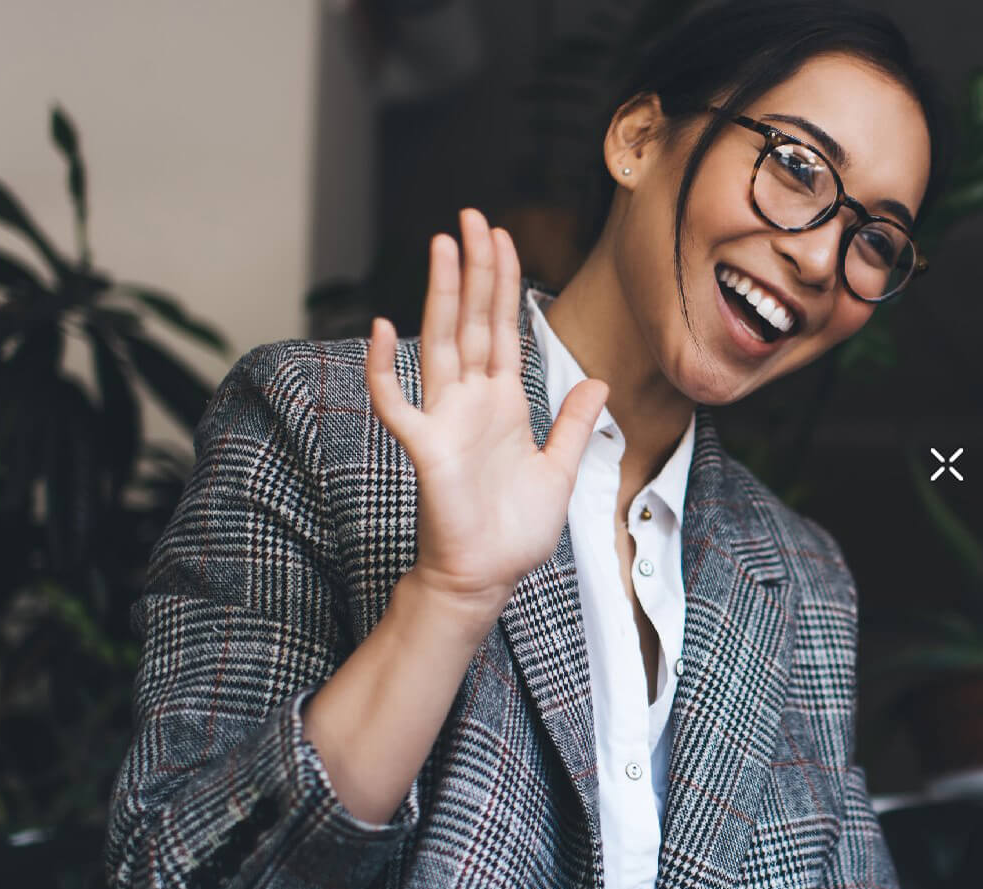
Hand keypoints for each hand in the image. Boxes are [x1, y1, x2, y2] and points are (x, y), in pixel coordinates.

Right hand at [366, 209, 607, 618]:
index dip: (503, 284)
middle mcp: (470, 401)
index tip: (502, 237)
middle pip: (472, 321)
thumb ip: (573, 423)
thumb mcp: (561, 470)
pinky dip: (385, 369)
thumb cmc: (515, 530)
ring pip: (440, 343)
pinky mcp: (424, 448)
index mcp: (502, 403)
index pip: (503, 329)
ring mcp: (444, 420)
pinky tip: (383, 329)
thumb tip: (599, 381)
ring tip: (443, 246)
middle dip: (474, 270)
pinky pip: (396, 403)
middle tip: (471, 217)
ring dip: (440, 295)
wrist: (487, 577)